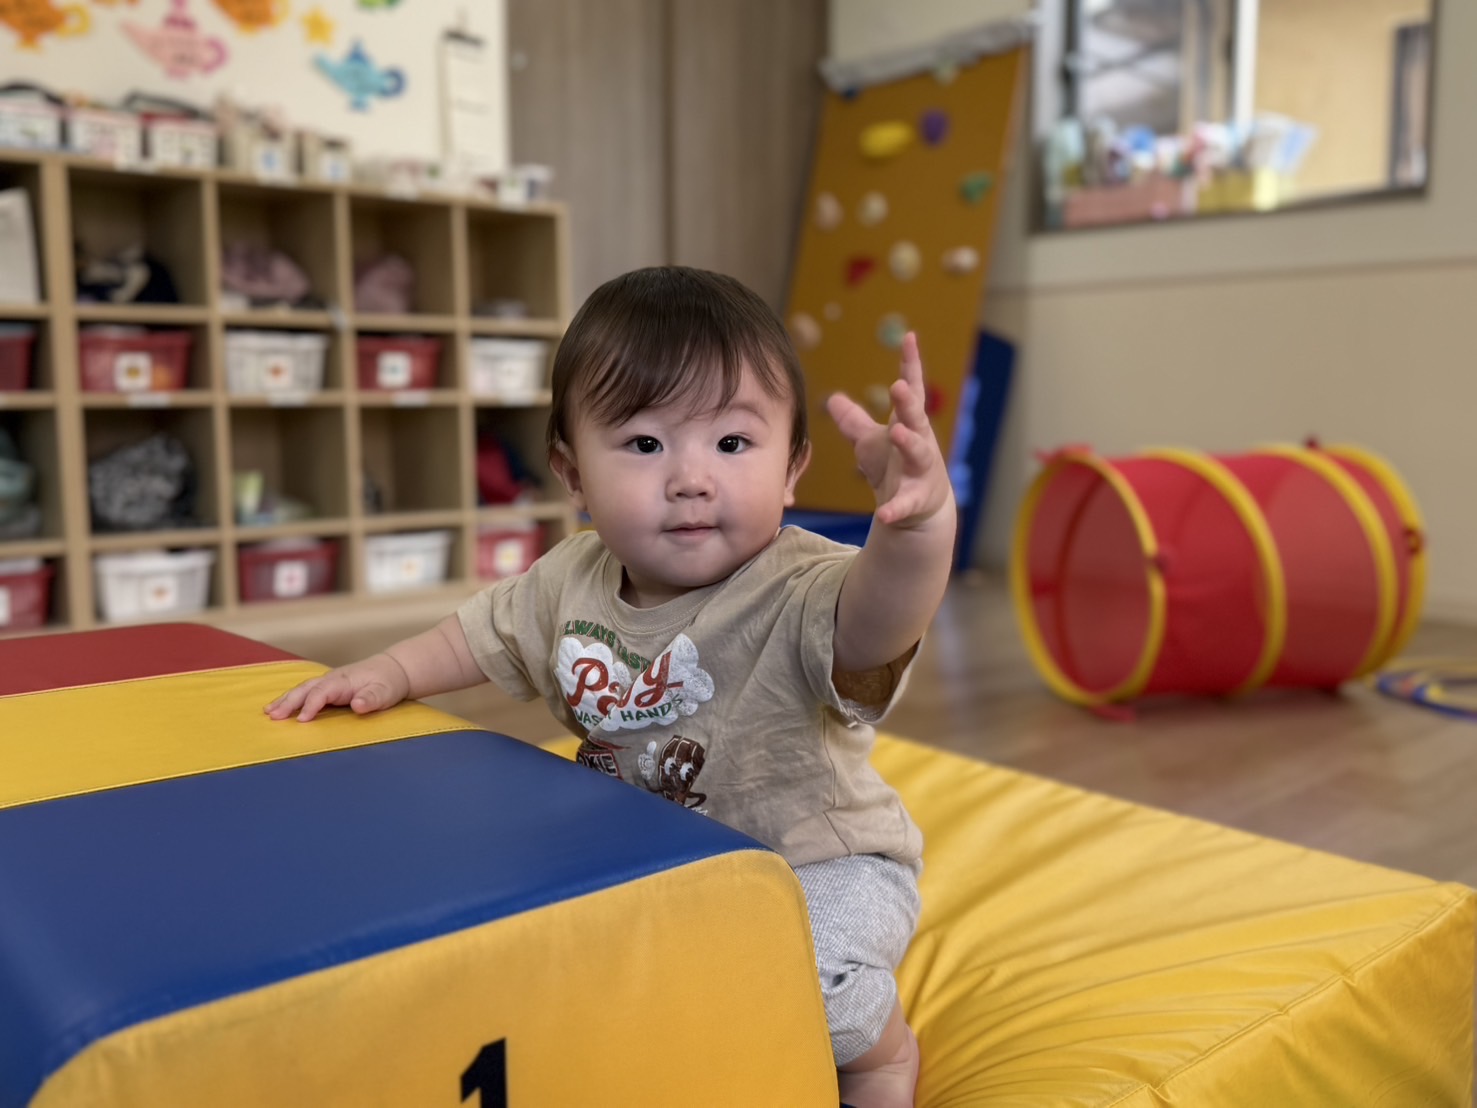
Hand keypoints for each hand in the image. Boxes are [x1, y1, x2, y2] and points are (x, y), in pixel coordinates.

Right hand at [264, 654, 410, 721]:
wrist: (394, 670)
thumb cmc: (388, 683)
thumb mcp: (385, 693)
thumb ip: (371, 699)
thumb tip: (357, 704)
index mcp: (343, 681)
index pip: (322, 692)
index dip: (311, 705)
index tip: (301, 720)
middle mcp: (332, 680)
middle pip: (306, 689)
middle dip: (288, 702)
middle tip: (272, 716)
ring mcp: (329, 683)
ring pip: (303, 689)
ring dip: (285, 700)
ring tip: (268, 712)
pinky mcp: (329, 688)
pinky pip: (306, 692)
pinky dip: (292, 699)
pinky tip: (280, 707)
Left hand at [825, 332, 952, 527]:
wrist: (921, 510)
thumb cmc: (895, 468)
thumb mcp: (872, 442)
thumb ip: (854, 421)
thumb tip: (832, 399)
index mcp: (909, 424)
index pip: (912, 389)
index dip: (911, 363)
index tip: (909, 337)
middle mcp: (920, 443)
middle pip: (915, 418)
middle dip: (907, 403)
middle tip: (898, 386)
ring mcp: (921, 472)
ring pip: (917, 454)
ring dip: (908, 442)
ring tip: (896, 433)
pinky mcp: (916, 500)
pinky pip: (904, 504)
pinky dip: (894, 508)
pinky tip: (883, 514)